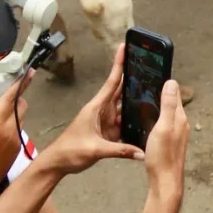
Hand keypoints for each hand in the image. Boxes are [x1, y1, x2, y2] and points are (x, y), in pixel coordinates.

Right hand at [0, 77, 28, 198]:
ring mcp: (16, 140)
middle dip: (16, 97)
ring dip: (14, 111)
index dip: (21, 83)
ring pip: (21, 117)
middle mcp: (10, 130)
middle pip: (21, 106)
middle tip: (3, 96)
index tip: (29, 71)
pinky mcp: (18, 148)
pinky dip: (11, 123)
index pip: (11, 98)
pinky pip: (18, 129)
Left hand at [41, 44, 143, 173]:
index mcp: (96, 107)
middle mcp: (102, 111)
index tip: (124, 48)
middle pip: (122, 91)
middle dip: (134, 80)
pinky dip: (134, 122)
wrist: (57, 164)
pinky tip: (145, 122)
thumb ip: (120, 150)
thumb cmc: (69, 151)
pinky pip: (124, 123)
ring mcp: (106, 121)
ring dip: (137, 104)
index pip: (111, 81)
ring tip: (154, 97)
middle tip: (150, 69)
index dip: (118, 64)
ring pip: (125, 108)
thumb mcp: (95, 150)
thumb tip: (141, 152)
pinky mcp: (108, 132)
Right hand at [144, 80, 189, 196]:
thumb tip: (172, 82)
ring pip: (166, 116)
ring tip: (141, 104)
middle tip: (143, 90)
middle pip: (170, 105)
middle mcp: (181, 124)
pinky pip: (163, 126)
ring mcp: (176, 135)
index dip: (165, 85)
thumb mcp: (164, 127)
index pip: (174, 95)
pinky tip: (145, 124)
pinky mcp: (169, 144)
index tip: (153, 77)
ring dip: (157, 109)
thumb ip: (168, 106)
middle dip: (160, 96)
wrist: (165, 182)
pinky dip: (155, 121)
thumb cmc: (163, 155)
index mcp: (180, 118)